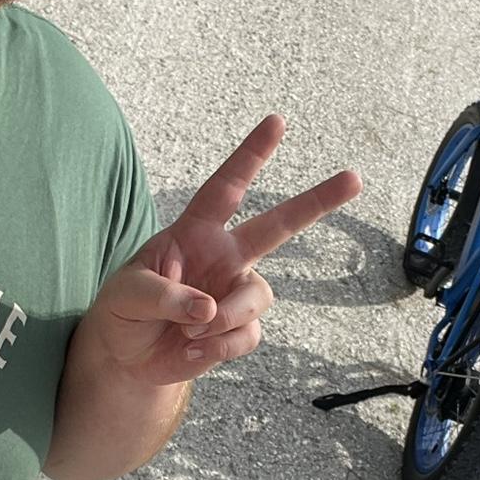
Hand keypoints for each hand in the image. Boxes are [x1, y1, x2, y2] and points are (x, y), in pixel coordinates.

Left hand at [82, 115, 361, 385]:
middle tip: (355, 177)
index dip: (250, 156)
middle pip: (278, 226)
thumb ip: (164, 296)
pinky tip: (190, 349)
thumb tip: (208, 309)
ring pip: (257, 298)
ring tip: (187, 333)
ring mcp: (236, 292)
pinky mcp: (240, 330)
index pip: (225, 189)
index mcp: (195, 233)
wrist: (128, 358)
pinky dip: (216, 347)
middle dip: (317, 202)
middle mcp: (224, 256)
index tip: (277, 122)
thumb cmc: (124, 310)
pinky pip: (246, 336)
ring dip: (224, 319)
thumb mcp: (127, 296)